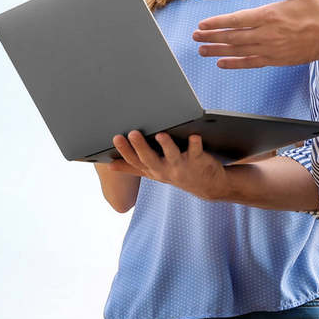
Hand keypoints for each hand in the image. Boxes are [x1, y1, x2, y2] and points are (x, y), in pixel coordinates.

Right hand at [107, 131, 228, 201]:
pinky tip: (194, 135)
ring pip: (171, 155)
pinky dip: (196, 144)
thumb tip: (110, 166)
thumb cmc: (177, 173)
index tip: (116, 137)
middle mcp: (164, 170)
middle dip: (140, 146)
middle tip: (133, 132)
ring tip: (161, 134)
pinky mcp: (198, 160)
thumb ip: (132, 167)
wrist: (208, 186)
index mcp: (152, 169)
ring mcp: (181, 166)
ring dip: (166, 145)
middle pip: (149, 158)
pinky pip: (196, 151)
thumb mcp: (153, 172)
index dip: (124, 150)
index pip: (135, 161)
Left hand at [191, 0, 318, 67]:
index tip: (202, 25)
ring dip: (218, 51)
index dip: (217, 23)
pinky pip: (251, 63)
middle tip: (195, 37)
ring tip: (202, 50)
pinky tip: (222, 63)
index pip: (236, 20)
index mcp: (270, 15)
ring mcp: (271, 49)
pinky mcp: (277, 59)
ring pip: (239, 51)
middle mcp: (267, 34)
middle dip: (211, 37)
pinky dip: (235, 63)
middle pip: (233, 37)